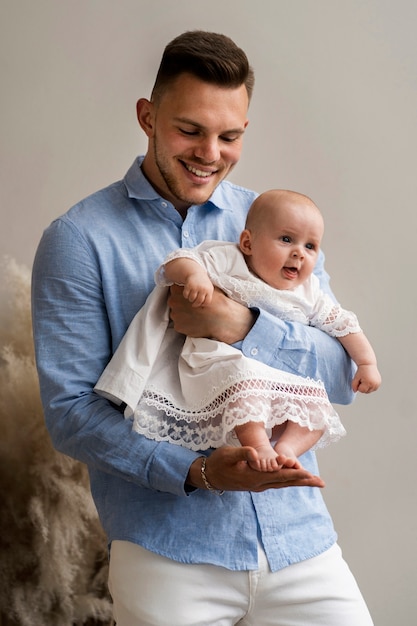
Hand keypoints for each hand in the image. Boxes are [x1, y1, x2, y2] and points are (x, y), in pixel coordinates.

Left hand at [168, 284, 255, 343]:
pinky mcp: (178, 326)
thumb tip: (193, 287)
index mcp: (178, 291)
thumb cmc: (215, 302)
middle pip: (173, 303)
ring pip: (176, 315)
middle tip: (191, 308)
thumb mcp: (204, 288)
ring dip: (183, 315)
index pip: (174, 290)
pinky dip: (185, 325)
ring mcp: (175, 315)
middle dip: (181, 305)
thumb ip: (195, 288)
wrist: (220, 318)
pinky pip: (179, 325)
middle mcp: (174, 302)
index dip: (180, 294)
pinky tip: (194, 323)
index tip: (186, 298)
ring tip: (194, 316)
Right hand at [183, 273, 213, 306]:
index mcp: (209, 290)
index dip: (203, 304)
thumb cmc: (203, 283)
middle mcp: (203, 288)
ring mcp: (196, 287)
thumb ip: (208, 297)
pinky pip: (186, 295)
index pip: (207, 302)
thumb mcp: (209, 288)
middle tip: (194, 303)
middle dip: (196, 304)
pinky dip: (186, 296)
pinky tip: (187, 293)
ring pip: (192, 298)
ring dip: (190, 299)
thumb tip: (203, 307)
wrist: (196, 273)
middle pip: (199, 301)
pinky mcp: (189, 285)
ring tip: (191, 297)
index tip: (200, 304)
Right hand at [186, 446, 324, 491]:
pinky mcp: (257, 483)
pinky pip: (277, 483)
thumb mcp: (228, 454)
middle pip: (286, 482)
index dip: (295, 474)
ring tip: (314, 482)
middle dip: (304, 481)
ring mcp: (258, 485)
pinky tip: (295, 479)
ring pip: (283, 484)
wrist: (208, 476)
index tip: (309, 473)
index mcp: (255, 477)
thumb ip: (242, 453)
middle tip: (321, 483)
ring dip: (299, 482)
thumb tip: (256, 453)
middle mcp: (259, 484)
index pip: (279, 475)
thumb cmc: (218, 462)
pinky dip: (289, 481)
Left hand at [352, 363, 381, 392]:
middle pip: (366, 391)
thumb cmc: (361, 371)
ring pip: (370, 391)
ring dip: (367, 387)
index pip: (361, 390)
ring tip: (366, 379)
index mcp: (369, 383)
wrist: (368, 364)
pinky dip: (370, 386)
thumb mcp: (356, 377)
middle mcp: (374, 384)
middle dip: (363, 387)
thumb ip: (354, 385)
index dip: (359, 386)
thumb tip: (355, 391)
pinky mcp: (379, 383)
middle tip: (362, 379)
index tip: (359, 380)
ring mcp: (378, 384)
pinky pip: (373, 388)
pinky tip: (369, 380)